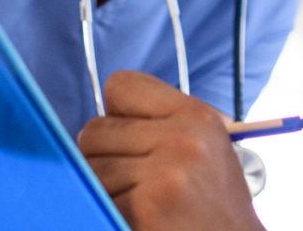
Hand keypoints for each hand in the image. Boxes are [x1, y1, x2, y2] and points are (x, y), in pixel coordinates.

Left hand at [79, 72, 263, 230]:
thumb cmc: (213, 210)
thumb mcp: (204, 152)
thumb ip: (159, 126)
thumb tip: (100, 118)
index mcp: (198, 117)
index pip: (120, 85)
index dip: (116, 115)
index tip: (132, 141)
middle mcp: (184, 139)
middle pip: (94, 130)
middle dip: (104, 159)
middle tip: (136, 185)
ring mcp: (166, 173)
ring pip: (89, 168)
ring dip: (104, 190)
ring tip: (140, 205)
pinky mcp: (146, 207)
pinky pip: (94, 199)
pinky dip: (110, 213)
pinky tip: (140, 220)